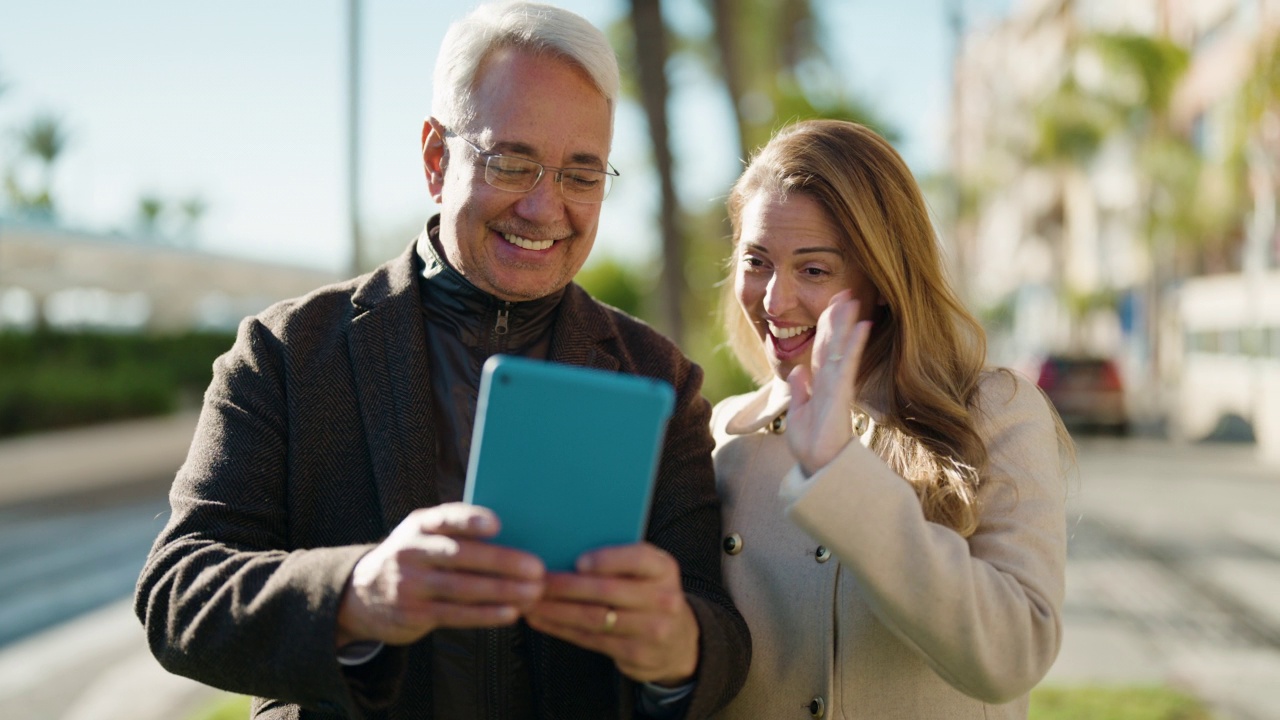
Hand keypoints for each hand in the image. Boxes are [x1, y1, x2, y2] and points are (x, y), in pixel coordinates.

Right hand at [336, 503, 544, 646]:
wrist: (361, 593)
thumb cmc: (414, 556)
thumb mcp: (424, 535)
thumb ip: (456, 532)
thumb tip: (514, 533)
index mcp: (419, 525)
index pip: (446, 518)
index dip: (470, 520)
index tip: (497, 524)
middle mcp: (411, 551)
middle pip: (461, 556)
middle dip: (502, 562)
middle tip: (537, 568)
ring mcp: (410, 584)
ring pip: (462, 588)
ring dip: (502, 591)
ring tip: (533, 593)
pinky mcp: (413, 613)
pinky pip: (456, 614)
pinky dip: (486, 615)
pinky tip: (511, 613)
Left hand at [524, 543, 698, 685]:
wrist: (678, 641)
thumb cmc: (650, 594)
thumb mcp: (649, 572)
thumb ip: (620, 560)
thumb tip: (566, 546)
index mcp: (664, 569)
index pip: (638, 559)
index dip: (608, 559)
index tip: (577, 561)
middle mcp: (663, 599)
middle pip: (608, 591)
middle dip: (566, 586)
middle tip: (537, 580)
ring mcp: (651, 630)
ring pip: (594, 618)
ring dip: (556, 610)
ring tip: (531, 601)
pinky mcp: (635, 654)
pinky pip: (590, 639)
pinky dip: (561, 629)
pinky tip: (541, 620)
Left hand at [785, 290, 872, 475]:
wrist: (818, 467)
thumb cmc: (811, 444)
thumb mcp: (799, 413)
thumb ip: (800, 390)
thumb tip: (797, 369)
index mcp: (819, 384)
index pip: (822, 349)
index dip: (825, 327)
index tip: (831, 306)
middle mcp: (830, 381)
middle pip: (833, 342)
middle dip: (838, 317)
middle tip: (845, 292)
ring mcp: (837, 385)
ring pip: (841, 347)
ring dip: (846, 323)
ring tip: (853, 300)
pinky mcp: (840, 394)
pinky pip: (846, 364)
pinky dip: (852, 345)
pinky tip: (860, 327)